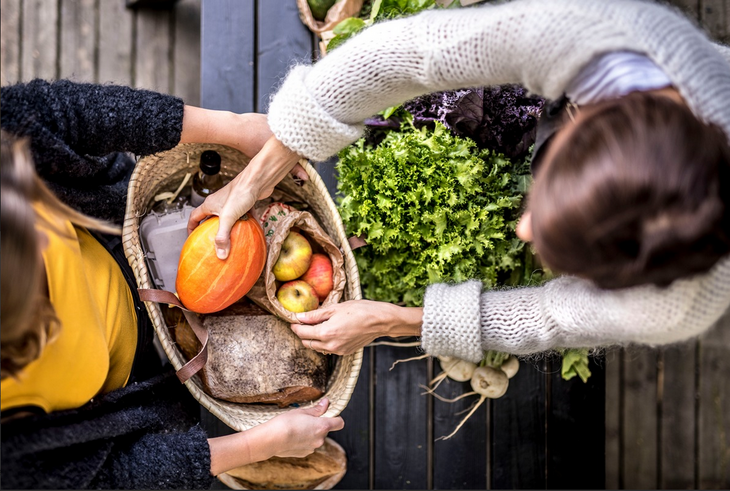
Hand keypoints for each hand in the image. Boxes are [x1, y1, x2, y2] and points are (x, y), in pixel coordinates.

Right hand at [187, 135, 304, 258]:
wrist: (258, 179)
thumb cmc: (241, 193)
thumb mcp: (228, 218)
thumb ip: (223, 237)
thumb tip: (220, 255)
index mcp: (210, 205)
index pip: (194, 217)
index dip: (191, 228)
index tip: (192, 238)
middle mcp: (219, 202)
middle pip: (210, 218)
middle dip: (210, 230)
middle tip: (212, 242)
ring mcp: (231, 202)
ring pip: (227, 218)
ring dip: (229, 228)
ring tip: (231, 240)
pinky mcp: (244, 202)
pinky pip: (242, 215)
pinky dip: (244, 223)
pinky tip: (250, 232)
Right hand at [263, 398, 344, 458]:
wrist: (272, 439)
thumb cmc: (286, 422)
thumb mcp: (302, 411)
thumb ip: (317, 409)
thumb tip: (326, 403)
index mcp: (322, 427)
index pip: (339, 423)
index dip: (336, 417)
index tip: (328, 413)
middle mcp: (320, 439)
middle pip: (325, 430)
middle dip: (318, 424)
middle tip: (305, 419)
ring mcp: (312, 448)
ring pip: (316, 438)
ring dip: (310, 433)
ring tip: (297, 428)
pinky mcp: (304, 453)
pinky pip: (308, 445)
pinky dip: (304, 441)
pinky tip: (293, 437)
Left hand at [291, 300, 422, 354]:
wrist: (379, 321)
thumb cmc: (359, 310)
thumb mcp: (335, 308)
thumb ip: (315, 315)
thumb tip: (299, 317)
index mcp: (326, 333)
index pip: (302, 333)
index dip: (295, 326)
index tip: (293, 320)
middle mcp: (330, 345)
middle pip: (307, 342)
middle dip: (302, 333)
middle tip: (303, 322)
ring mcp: (338, 350)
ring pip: (317, 347)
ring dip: (313, 339)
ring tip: (316, 326)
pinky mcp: (345, 352)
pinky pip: (328, 349)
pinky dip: (324, 342)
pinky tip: (329, 331)